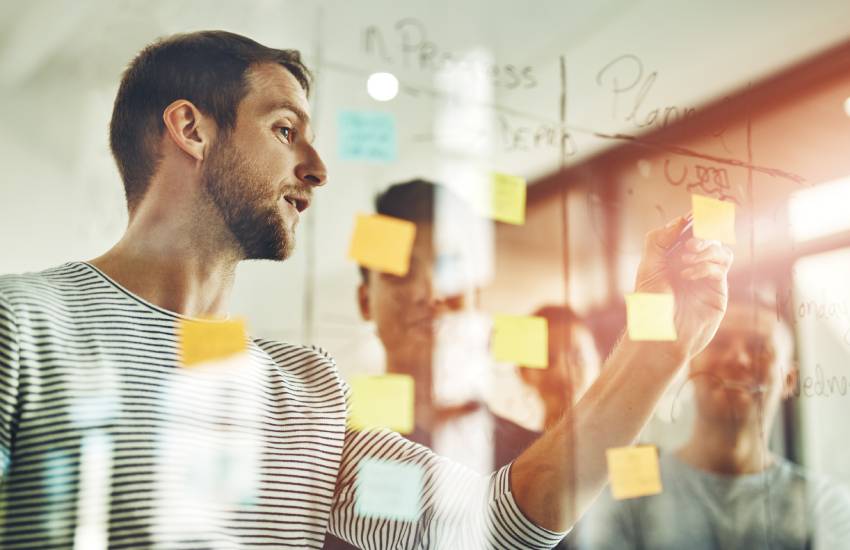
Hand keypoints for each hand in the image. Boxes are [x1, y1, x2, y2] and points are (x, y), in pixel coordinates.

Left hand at [634, 216, 733, 360]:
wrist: (660, 334)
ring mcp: (707, 277)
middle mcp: (692, 264)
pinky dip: (706, 266)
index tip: (693, 216)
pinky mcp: (718, 290)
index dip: (694, 221)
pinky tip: (688, 275)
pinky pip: (721, 267)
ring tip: (685, 261)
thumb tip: (680, 220)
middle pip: (709, 236)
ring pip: (720, 250)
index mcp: (674, 256)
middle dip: (702, 234)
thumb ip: (659, 241)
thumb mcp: (648, 268)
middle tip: (689, 244)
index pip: (689, 230)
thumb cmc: (651, 304)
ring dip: (705, 250)